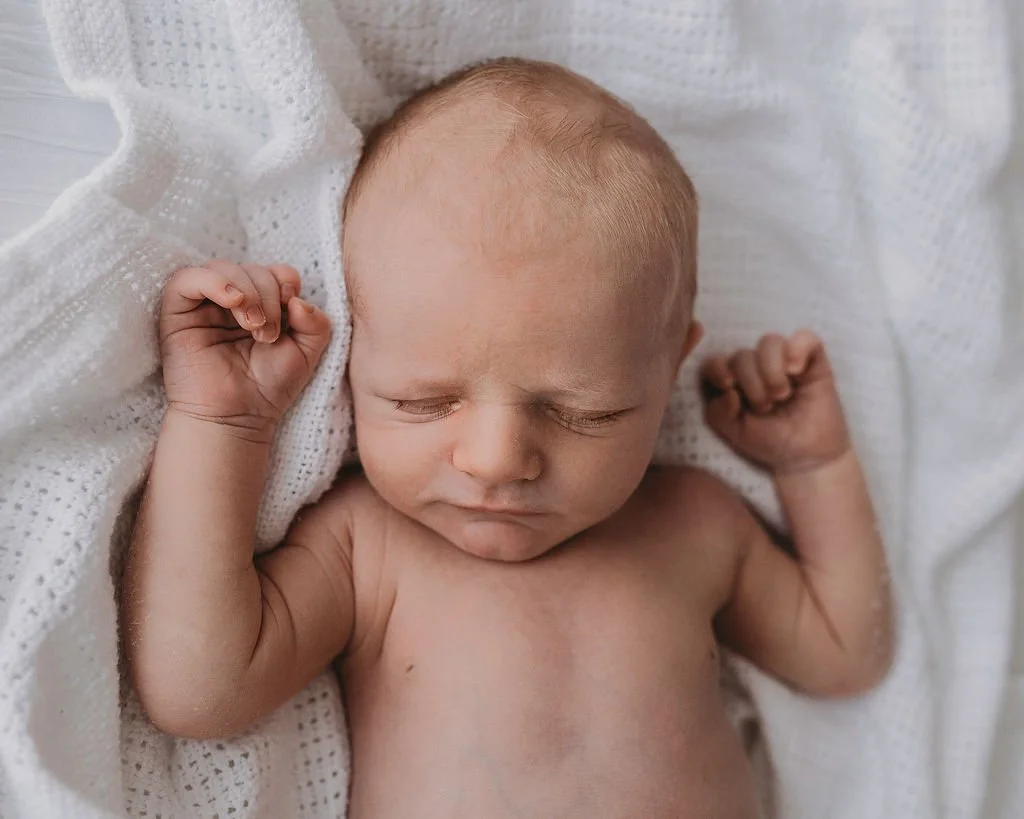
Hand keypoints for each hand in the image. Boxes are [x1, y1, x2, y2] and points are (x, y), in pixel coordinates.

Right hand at [159, 260, 331, 438]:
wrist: (236, 417)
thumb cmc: (268, 387)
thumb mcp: (306, 353)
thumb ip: (317, 324)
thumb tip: (298, 300)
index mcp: (261, 305)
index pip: (274, 272)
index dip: (285, 282)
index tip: (291, 313)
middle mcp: (231, 301)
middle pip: (251, 268)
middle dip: (268, 295)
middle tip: (268, 334)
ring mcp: (203, 305)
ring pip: (222, 267)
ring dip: (247, 292)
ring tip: (253, 327)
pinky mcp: (176, 312)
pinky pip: (187, 278)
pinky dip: (214, 282)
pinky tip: (233, 301)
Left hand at [701, 331, 849, 473]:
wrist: (807, 455)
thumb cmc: (769, 441)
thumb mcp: (735, 433)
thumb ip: (719, 413)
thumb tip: (729, 390)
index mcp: (733, 381)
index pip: (715, 361)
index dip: (717, 368)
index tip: (727, 385)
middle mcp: (756, 367)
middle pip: (742, 355)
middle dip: (751, 383)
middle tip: (766, 407)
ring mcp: (784, 361)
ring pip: (769, 342)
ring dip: (771, 370)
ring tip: (782, 395)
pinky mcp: (812, 361)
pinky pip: (806, 338)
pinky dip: (798, 349)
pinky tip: (796, 371)